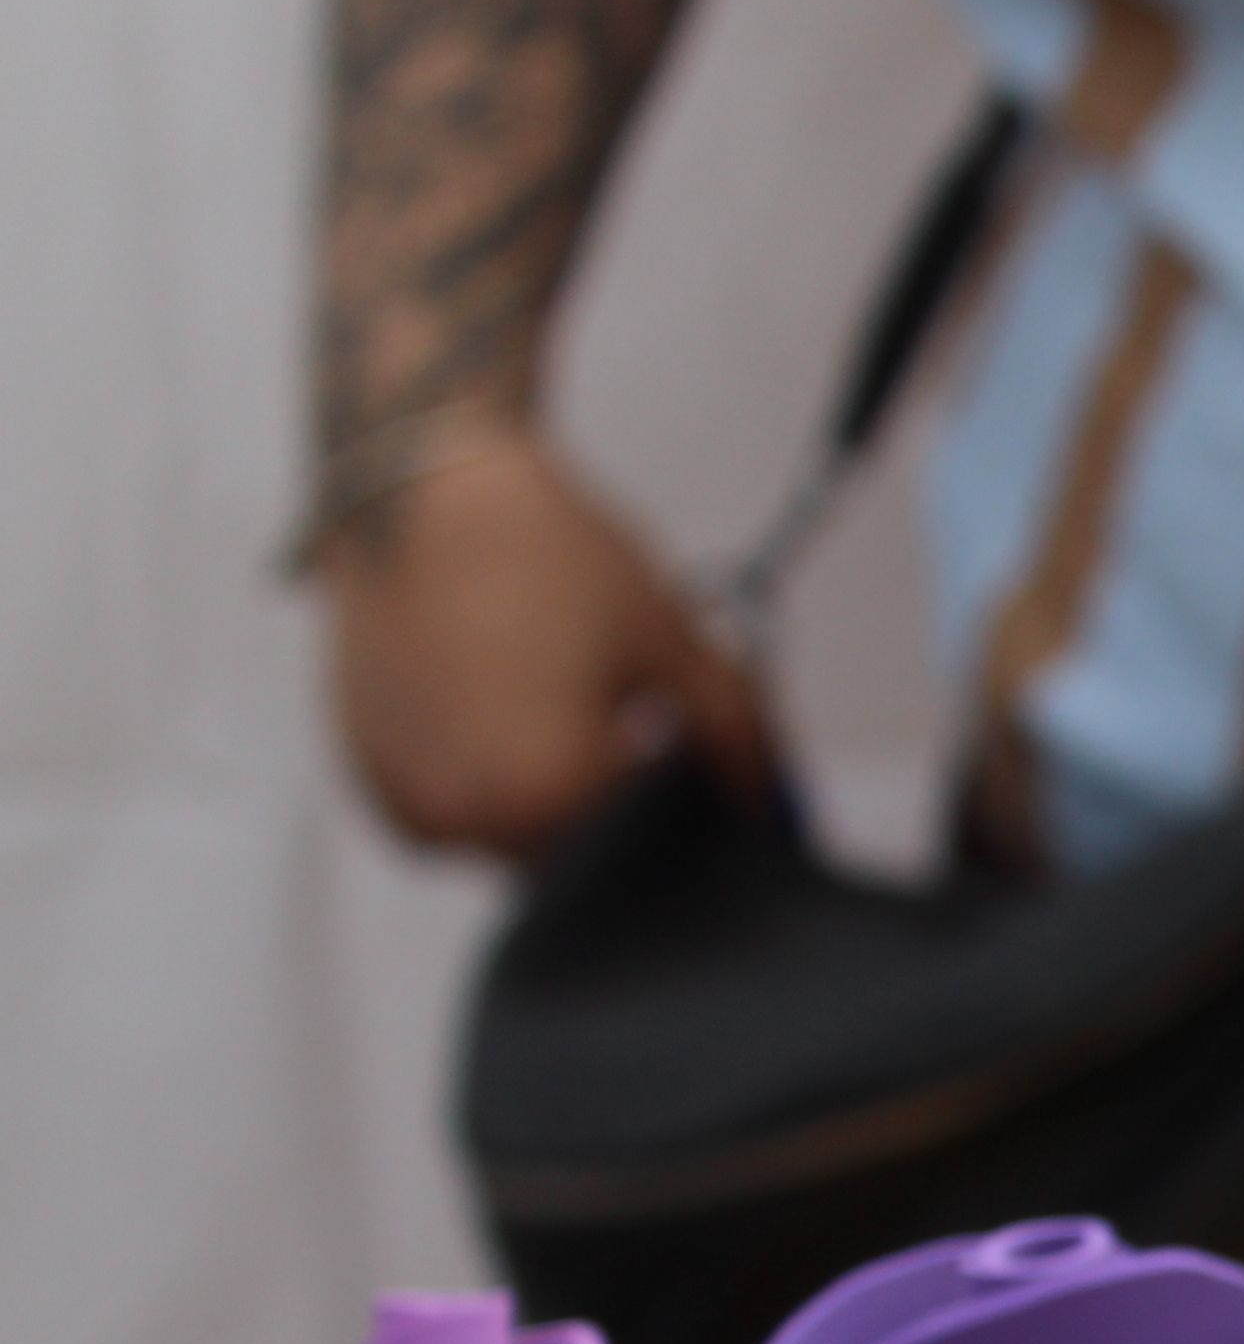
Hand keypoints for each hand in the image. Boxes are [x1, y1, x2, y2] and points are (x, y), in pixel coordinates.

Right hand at [316, 424, 766, 857]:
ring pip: (519, 841)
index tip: (698, 762)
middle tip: (629, 721)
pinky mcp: (370, 775)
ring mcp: (410, 801)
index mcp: (546, 797)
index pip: (654, 849)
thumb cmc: (546, 554)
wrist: (419, 488)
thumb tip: (772, 807)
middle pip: (583, 856)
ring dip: (555, 798)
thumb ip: (738, 739)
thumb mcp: (676, 645)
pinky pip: (457, 813)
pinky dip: (492, 781)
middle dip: (620, 807)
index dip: (688, 809)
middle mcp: (467, 818)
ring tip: (562, 699)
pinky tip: (505, 704)